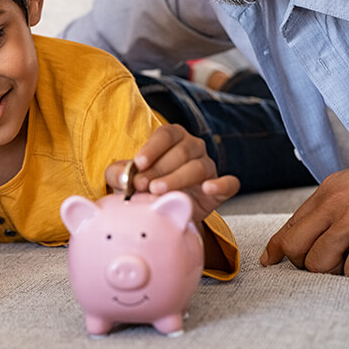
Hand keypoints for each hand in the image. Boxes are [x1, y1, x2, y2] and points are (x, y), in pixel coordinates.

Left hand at [105, 124, 239, 222]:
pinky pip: (229, 183)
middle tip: (142, 185)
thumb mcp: (127, 180)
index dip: (152, 148)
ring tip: (158, 191)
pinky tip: (208, 188)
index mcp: (172, 138)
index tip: (138, 164)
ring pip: (198, 167)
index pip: (166, 135)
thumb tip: (122, 177)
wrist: (166, 213)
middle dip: (159, 169)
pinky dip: (221, 184)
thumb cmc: (145, 188)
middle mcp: (193, 148)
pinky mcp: (221, 188)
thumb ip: (119, 174)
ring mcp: (208, 166)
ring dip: (177, 178)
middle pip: (180, 151)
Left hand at [260, 135, 348, 276]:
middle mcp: (333, 204)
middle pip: (294, 248)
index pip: (289, 225)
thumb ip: (334, 202)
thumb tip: (318, 224)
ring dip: (334, 272)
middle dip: (304, 263)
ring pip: (318, 264)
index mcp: (327, 190)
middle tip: (326, 264)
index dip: (277, 248)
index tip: (270, 260)